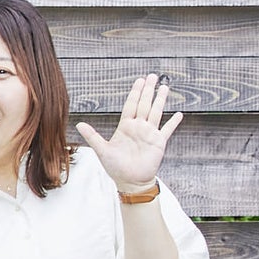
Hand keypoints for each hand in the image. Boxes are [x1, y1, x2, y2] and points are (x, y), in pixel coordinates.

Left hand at [76, 75, 183, 194]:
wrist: (130, 182)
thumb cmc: (116, 167)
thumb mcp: (102, 150)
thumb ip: (92, 136)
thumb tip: (79, 123)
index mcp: (125, 126)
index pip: (131, 105)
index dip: (135, 92)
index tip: (140, 80)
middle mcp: (138, 127)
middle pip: (144, 104)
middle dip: (148, 90)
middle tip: (153, 76)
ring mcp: (149, 134)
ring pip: (156, 112)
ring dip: (160, 100)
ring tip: (165, 87)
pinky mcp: (158, 143)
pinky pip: (167, 130)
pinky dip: (173, 122)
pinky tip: (179, 114)